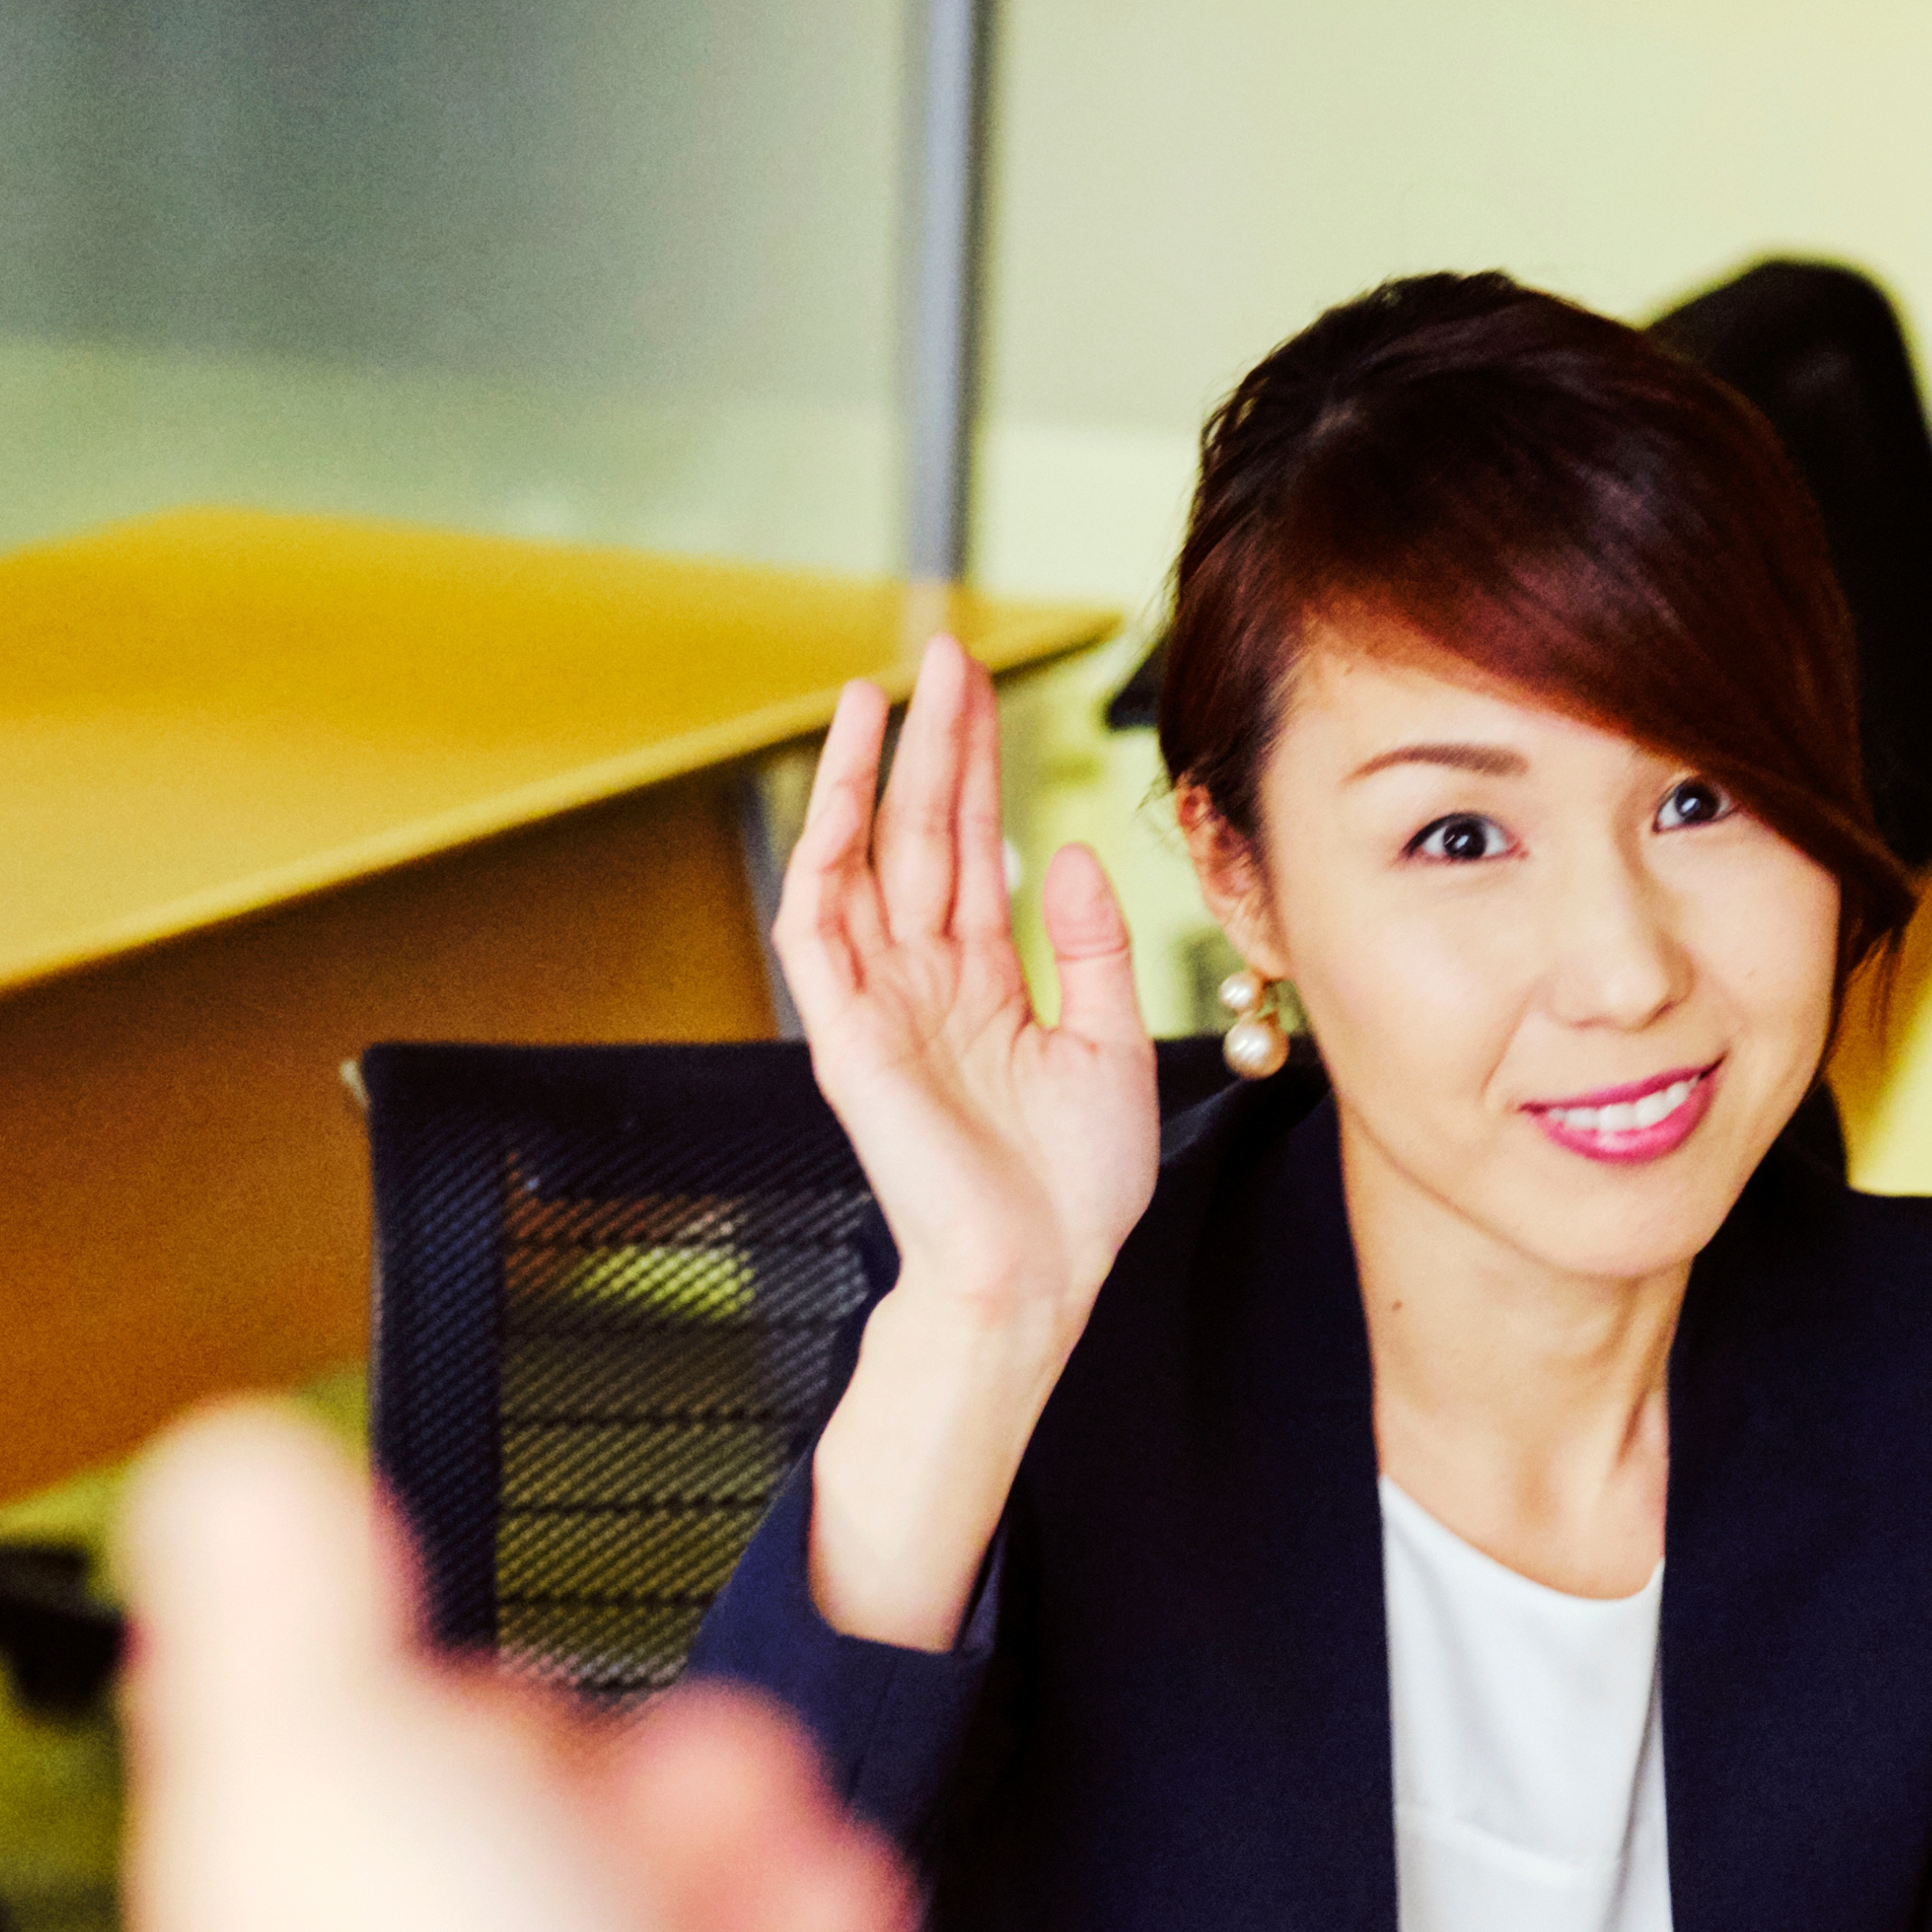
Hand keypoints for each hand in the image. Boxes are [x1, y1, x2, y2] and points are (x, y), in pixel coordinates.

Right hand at [775, 639, 1158, 1649]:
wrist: (1038, 1278)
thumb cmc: (1075, 1192)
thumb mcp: (1114, 1043)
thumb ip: (1093, 945)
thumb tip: (1057, 853)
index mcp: (985, 987)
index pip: (973, 850)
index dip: (976, 767)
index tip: (981, 688)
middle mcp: (924, 985)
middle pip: (918, 836)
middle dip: (929, 744)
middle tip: (943, 654)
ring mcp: (881, 1007)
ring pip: (861, 864)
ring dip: (866, 780)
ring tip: (883, 694)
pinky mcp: (848, 1039)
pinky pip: (816, 932)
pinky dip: (820, 859)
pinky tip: (840, 795)